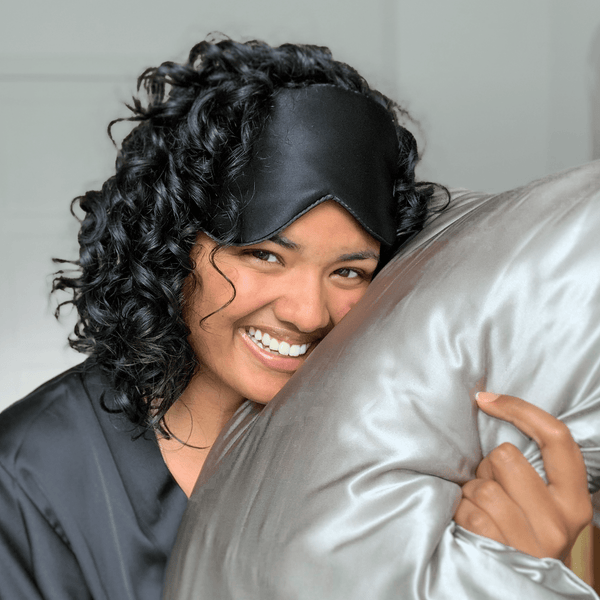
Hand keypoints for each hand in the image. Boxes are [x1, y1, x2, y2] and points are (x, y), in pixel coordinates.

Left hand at [453, 393, 592, 559]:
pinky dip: (461, 511)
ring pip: (482, 485)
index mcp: (575, 501)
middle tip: (493, 489)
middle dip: (488, 468)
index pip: (556, 438)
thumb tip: (490, 408)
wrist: (524, 591)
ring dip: (472, 493)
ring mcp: (530, 539)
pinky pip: (466, 509)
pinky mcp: (500, 550)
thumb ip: (533, 472)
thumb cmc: (528, 535)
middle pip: (505, 457)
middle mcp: (559, 520)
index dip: (519, 409)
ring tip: (484, 511)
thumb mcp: (546, 506)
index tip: (486, 399)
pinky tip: (474, 524)